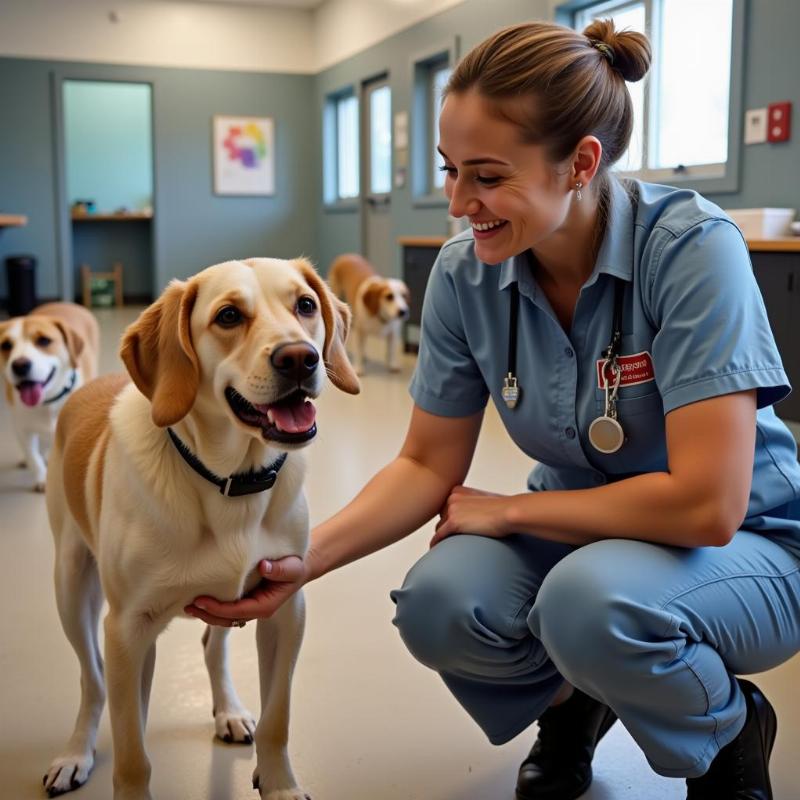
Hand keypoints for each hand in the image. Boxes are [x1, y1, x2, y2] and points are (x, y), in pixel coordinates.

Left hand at [185, 555, 306, 626]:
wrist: (300, 567)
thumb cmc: (295, 567)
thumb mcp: (291, 567)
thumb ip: (278, 569)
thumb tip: (262, 566)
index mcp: (265, 607)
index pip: (236, 611)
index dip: (217, 608)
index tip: (200, 600)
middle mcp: (256, 610)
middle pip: (227, 619)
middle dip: (207, 615)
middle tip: (188, 606)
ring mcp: (251, 606)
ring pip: (225, 617)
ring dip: (208, 613)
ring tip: (189, 605)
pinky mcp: (247, 600)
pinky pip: (228, 608)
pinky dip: (214, 606)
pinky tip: (202, 599)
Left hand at [430, 485, 511, 546]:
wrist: (509, 512)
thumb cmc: (503, 508)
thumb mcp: (482, 499)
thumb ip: (472, 504)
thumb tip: (469, 516)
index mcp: (457, 490)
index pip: (445, 506)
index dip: (449, 516)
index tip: (453, 525)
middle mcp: (451, 498)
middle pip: (441, 516)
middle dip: (446, 525)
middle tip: (453, 535)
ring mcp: (451, 510)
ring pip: (439, 527)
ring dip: (443, 535)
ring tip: (447, 544)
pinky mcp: (454, 523)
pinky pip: (439, 536)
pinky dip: (436, 543)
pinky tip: (434, 548)